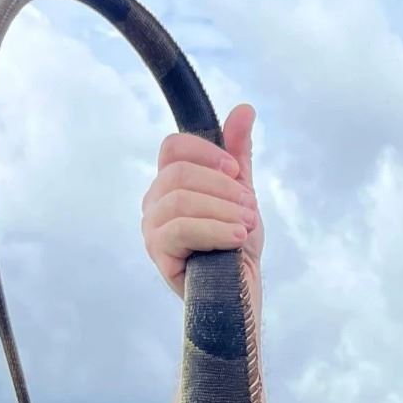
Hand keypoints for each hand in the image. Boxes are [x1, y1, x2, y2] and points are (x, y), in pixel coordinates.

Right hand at [141, 103, 263, 297]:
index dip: (207, 153)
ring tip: (247, 228)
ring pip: (181, 200)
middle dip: (223, 189)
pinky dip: (215, 230)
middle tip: (250, 209)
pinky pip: (180, 229)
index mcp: (170, 184)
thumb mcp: (242, 195)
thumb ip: (238, 155)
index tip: (236, 172)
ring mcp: (152, 230)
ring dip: (224, 211)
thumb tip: (244, 108)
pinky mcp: (158, 255)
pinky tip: (237, 239)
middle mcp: (154, 203)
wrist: (242, 294)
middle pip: (178, 173)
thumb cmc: (237, 247)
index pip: (173, 147)